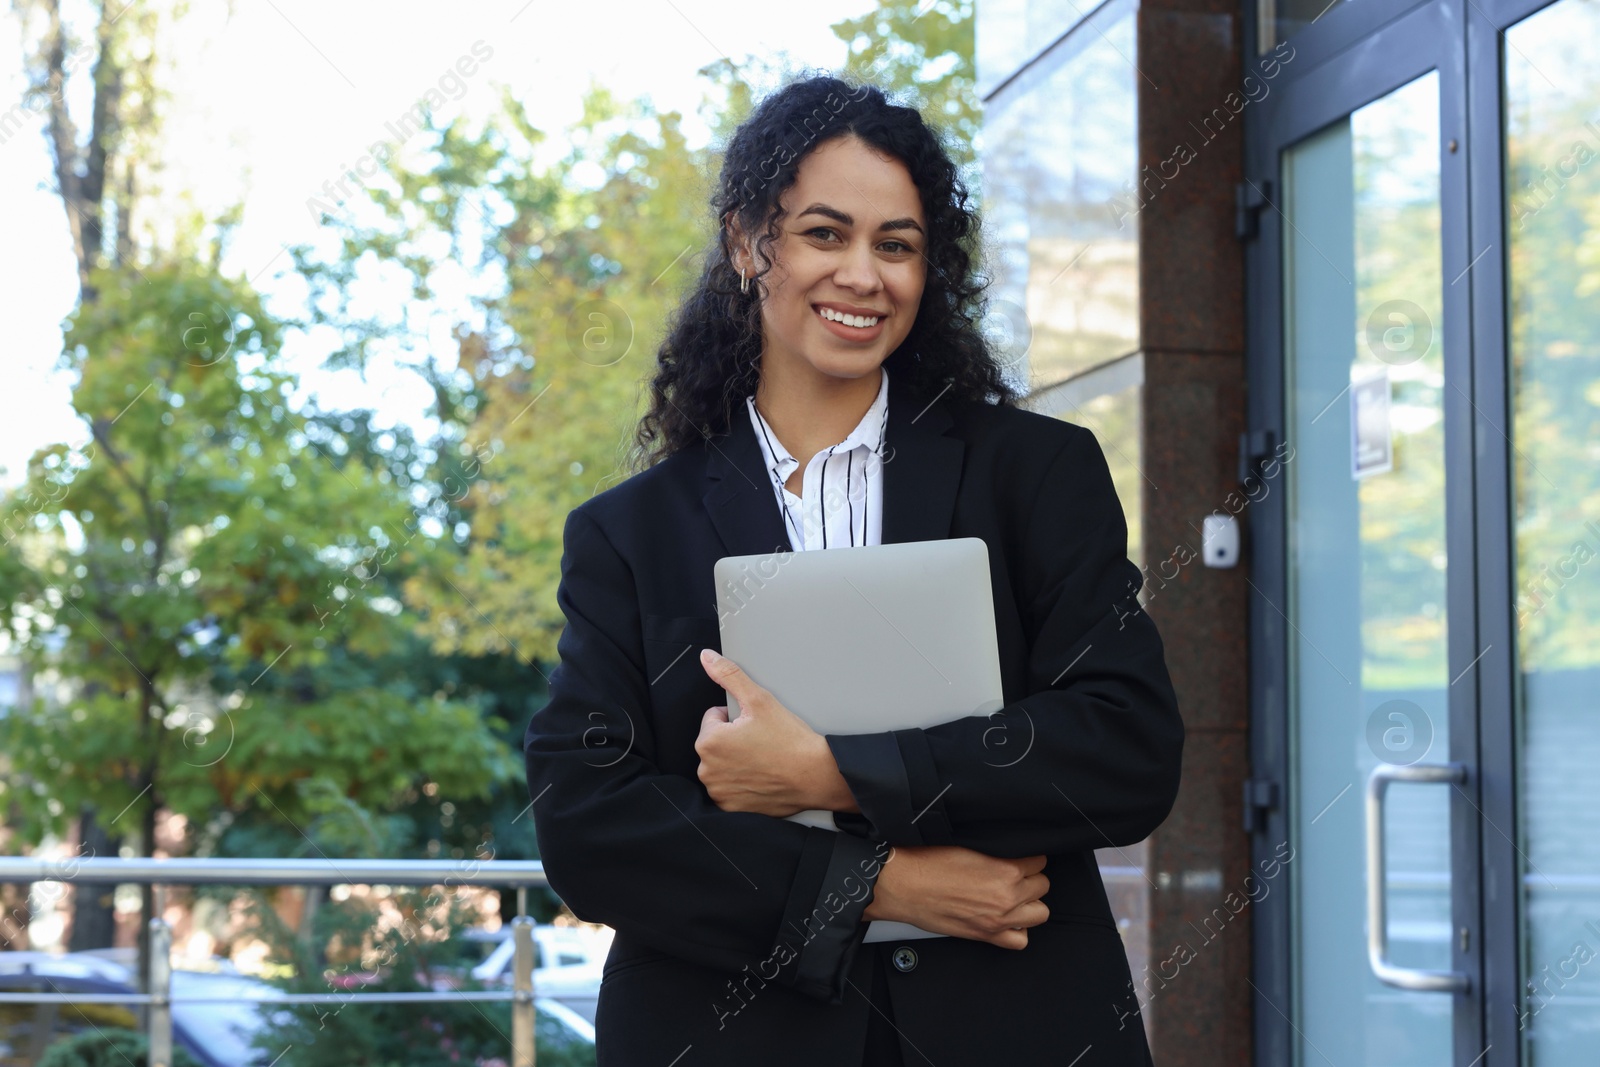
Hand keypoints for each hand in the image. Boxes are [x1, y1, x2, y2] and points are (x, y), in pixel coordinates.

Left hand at [695, 648, 836, 816]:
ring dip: (736, 761)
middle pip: (715, 743)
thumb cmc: (790, 741)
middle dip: (734, 740)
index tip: (755, 727)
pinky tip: (761, 776)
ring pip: (722, 765)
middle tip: (761, 742)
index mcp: (709, 742)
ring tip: (763, 759)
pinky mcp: (730, 807)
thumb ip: (729, 675)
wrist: (816, 776)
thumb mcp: (759, 699)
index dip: (737, 718)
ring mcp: (719, 791)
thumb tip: (707, 658)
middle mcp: (708, 770)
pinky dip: (741, 783)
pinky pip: (729, 788)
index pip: (714, 718)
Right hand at [862, 845, 1049, 949]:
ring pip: (1040, 913)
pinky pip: (1020, 940)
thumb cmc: (928, 863)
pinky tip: (1008, 918)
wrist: (904, 886)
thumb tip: (1009, 854)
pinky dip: (1018, 930)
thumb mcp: (969, 846)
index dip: (1029, 858)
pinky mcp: (986, 935)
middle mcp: (1007, 896)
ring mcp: (999, 919)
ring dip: (1030, 903)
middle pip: (1042, 886)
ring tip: (1015, 896)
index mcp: (1006, 869)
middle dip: (1031, 878)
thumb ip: (997, 854)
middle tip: (1015, 875)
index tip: (1021, 858)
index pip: (1038, 861)